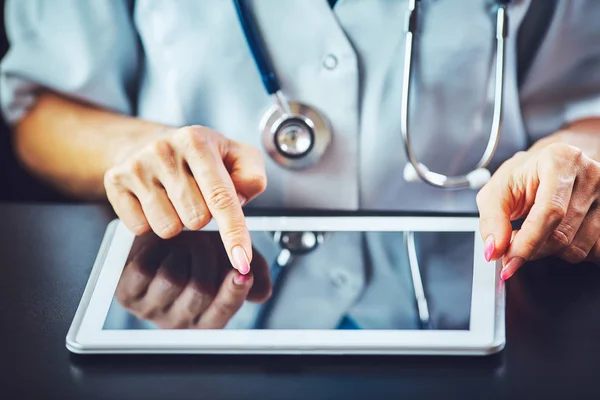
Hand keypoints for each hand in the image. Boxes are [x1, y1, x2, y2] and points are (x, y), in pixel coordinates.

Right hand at [104, 126, 266, 273]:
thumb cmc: (200, 156)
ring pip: (168, 228)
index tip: (242, 261)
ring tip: (175, 199)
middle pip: (196, 219)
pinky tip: (154, 201)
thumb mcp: (236, 155)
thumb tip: (242, 197)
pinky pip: (140, 228)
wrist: (148, 142)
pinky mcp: (115, 182)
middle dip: (203, 218)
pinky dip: (151, 223)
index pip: (221, 196)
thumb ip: (252, 176)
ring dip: (177, 222)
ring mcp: (136, 166)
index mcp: (197, 141)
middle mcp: (164, 150)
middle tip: (197, 196)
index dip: (234, 233)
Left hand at [115, 231, 271, 328]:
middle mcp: (178, 321)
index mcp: (206, 319)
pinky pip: (145, 269)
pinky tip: (161, 247)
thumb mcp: (231, 258)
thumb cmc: (197, 251)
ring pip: (172, 279)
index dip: (234, 292)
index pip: (223, 312)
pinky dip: (156, 249)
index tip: (244, 272)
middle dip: (208, 257)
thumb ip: (255, 272)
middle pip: (200, 291)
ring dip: (182, 251)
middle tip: (208, 239)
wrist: (160, 234)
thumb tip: (261, 292)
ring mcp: (150, 310)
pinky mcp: (127, 293)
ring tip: (184, 242)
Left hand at [477, 143, 599, 279]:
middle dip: (532, 248)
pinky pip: (593, 252)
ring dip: (550, 251)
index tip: (509, 262)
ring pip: (577, 248)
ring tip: (538, 231)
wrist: (553, 167)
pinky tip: (558, 235)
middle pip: (562, 235)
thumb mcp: (497, 190)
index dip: (527, 243)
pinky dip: (569, 252)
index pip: (549, 212)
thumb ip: (491, 219)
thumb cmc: (525, 176)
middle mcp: (590, 175)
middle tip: (514, 241)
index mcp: (560, 161)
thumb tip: (494, 249)